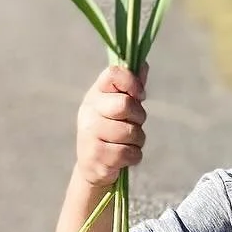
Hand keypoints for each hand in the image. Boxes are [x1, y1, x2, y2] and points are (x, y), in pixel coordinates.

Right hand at [75, 62, 148, 188]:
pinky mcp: (95, 158)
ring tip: (128, 142)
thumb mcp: (118, 105)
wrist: (92, 166)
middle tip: (134, 123)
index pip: (113, 74)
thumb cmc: (111, 129)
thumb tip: (143, 65)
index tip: (140, 95)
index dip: (132, 82)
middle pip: (125, 104)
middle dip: (139, 116)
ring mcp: (89, 135)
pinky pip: (129, 154)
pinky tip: (123, 157)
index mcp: (96, 94)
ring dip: (138, 139)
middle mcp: (88, 112)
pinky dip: (134, 156)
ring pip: (130, 132)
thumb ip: (132, 85)